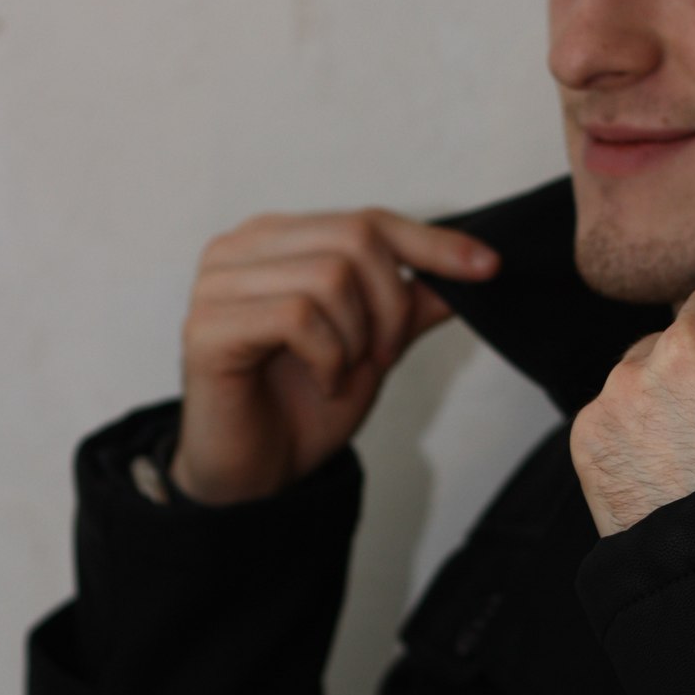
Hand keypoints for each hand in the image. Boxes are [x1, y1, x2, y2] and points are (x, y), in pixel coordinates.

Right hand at [169, 208, 499, 503]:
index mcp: (279, 239)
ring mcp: (217, 282)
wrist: (258, 474)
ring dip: (357, 337)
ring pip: (329, 275)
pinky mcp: (206, 325)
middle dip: (391, 305)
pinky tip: (322, 382)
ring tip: (342, 373)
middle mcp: (242, 247)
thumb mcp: (374, 347)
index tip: (488, 266)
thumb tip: (475, 266)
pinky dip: (328, 357)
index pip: (368, 219)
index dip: (433, 242)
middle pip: (355, 237)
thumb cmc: (304, 406)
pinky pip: (298, 315)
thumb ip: (412, 304)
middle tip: (382, 356)